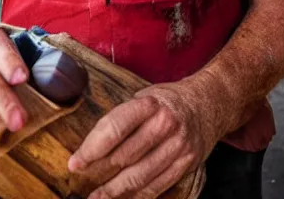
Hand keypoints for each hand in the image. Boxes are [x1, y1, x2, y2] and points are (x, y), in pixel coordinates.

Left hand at [68, 73, 228, 198]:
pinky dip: (138, 196)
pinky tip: (124, 198)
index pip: (114, 128)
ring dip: (115, 192)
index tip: (75, 163)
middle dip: (99, 174)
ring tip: (97, 198)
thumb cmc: (168, 100)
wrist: (208, 102)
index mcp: (149, 103)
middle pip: (125, 156)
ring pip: (140, 176)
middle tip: (81, 185)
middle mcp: (165, 124)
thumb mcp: (145, 96)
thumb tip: (92, 145)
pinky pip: (158, 186)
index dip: (91, 148)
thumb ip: (124, 117)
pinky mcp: (188, 162)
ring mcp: (178, 145)